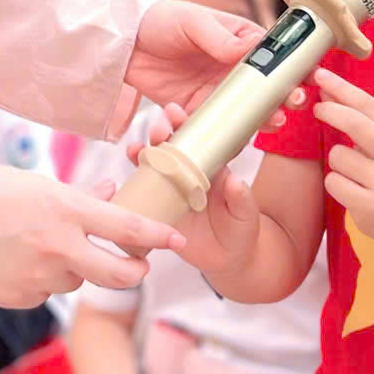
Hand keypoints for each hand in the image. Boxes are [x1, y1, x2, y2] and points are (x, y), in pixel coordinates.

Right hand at [0, 166, 185, 307]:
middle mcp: (59, 247)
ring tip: (36, 244)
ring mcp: (39, 277)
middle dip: (134, 273)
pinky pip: (44, 292)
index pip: (130, 230)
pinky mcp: (20, 298)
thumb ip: (83, 196)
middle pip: (119, 275)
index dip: (160, 237)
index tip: (177, 240)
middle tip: (136, 266)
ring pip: (75, 280)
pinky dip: (39, 280)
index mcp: (68, 210)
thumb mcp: (42, 185)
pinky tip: (15, 259)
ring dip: (70, 268)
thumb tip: (113, 192)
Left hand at [125, 0, 296, 121]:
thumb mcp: (193, 21)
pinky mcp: (195, 111)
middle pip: (266, 92)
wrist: (126, 41)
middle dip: (282, 102)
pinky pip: (212, 128)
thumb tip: (252, 48)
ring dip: (258, 122)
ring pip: (246, 114)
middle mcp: (234, 71)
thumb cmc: (164, 20)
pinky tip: (197, 123)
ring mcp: (217, 93)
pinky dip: (214, 134)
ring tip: (268, 123)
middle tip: (288, 107)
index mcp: (242, 43)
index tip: (305, 82)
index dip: (293, 72)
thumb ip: (221, 38)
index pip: (275, 59)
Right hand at [128, 104, 260, 274]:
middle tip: (157, 129)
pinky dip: (134, 182)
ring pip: (154, 166)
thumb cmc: (241, 230)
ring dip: (143, 153)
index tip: (176, 113)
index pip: (197, 140)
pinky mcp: (160, 209)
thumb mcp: (246, 214)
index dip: (186, 124)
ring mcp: (173, 190)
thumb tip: (234, 181)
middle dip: (162, 133)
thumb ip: (241, 198)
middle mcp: (189, 175)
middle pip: (172, 147)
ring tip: (135, 149)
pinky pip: (145, 193)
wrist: (228, 260)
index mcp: (211, 168)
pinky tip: (127, 177)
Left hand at [311, 67, 373, 248]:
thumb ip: (365, 123)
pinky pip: (333, 182)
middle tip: (317, 107)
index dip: (342, 88)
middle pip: (355, 123)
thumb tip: (328, 93)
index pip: (370, 106)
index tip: (320, 75)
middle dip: (331, 111)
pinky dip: (336, 183)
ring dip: (337, 160)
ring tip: (354, 173)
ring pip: (338, 156)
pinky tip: (353, 191)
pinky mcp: (369, 206)